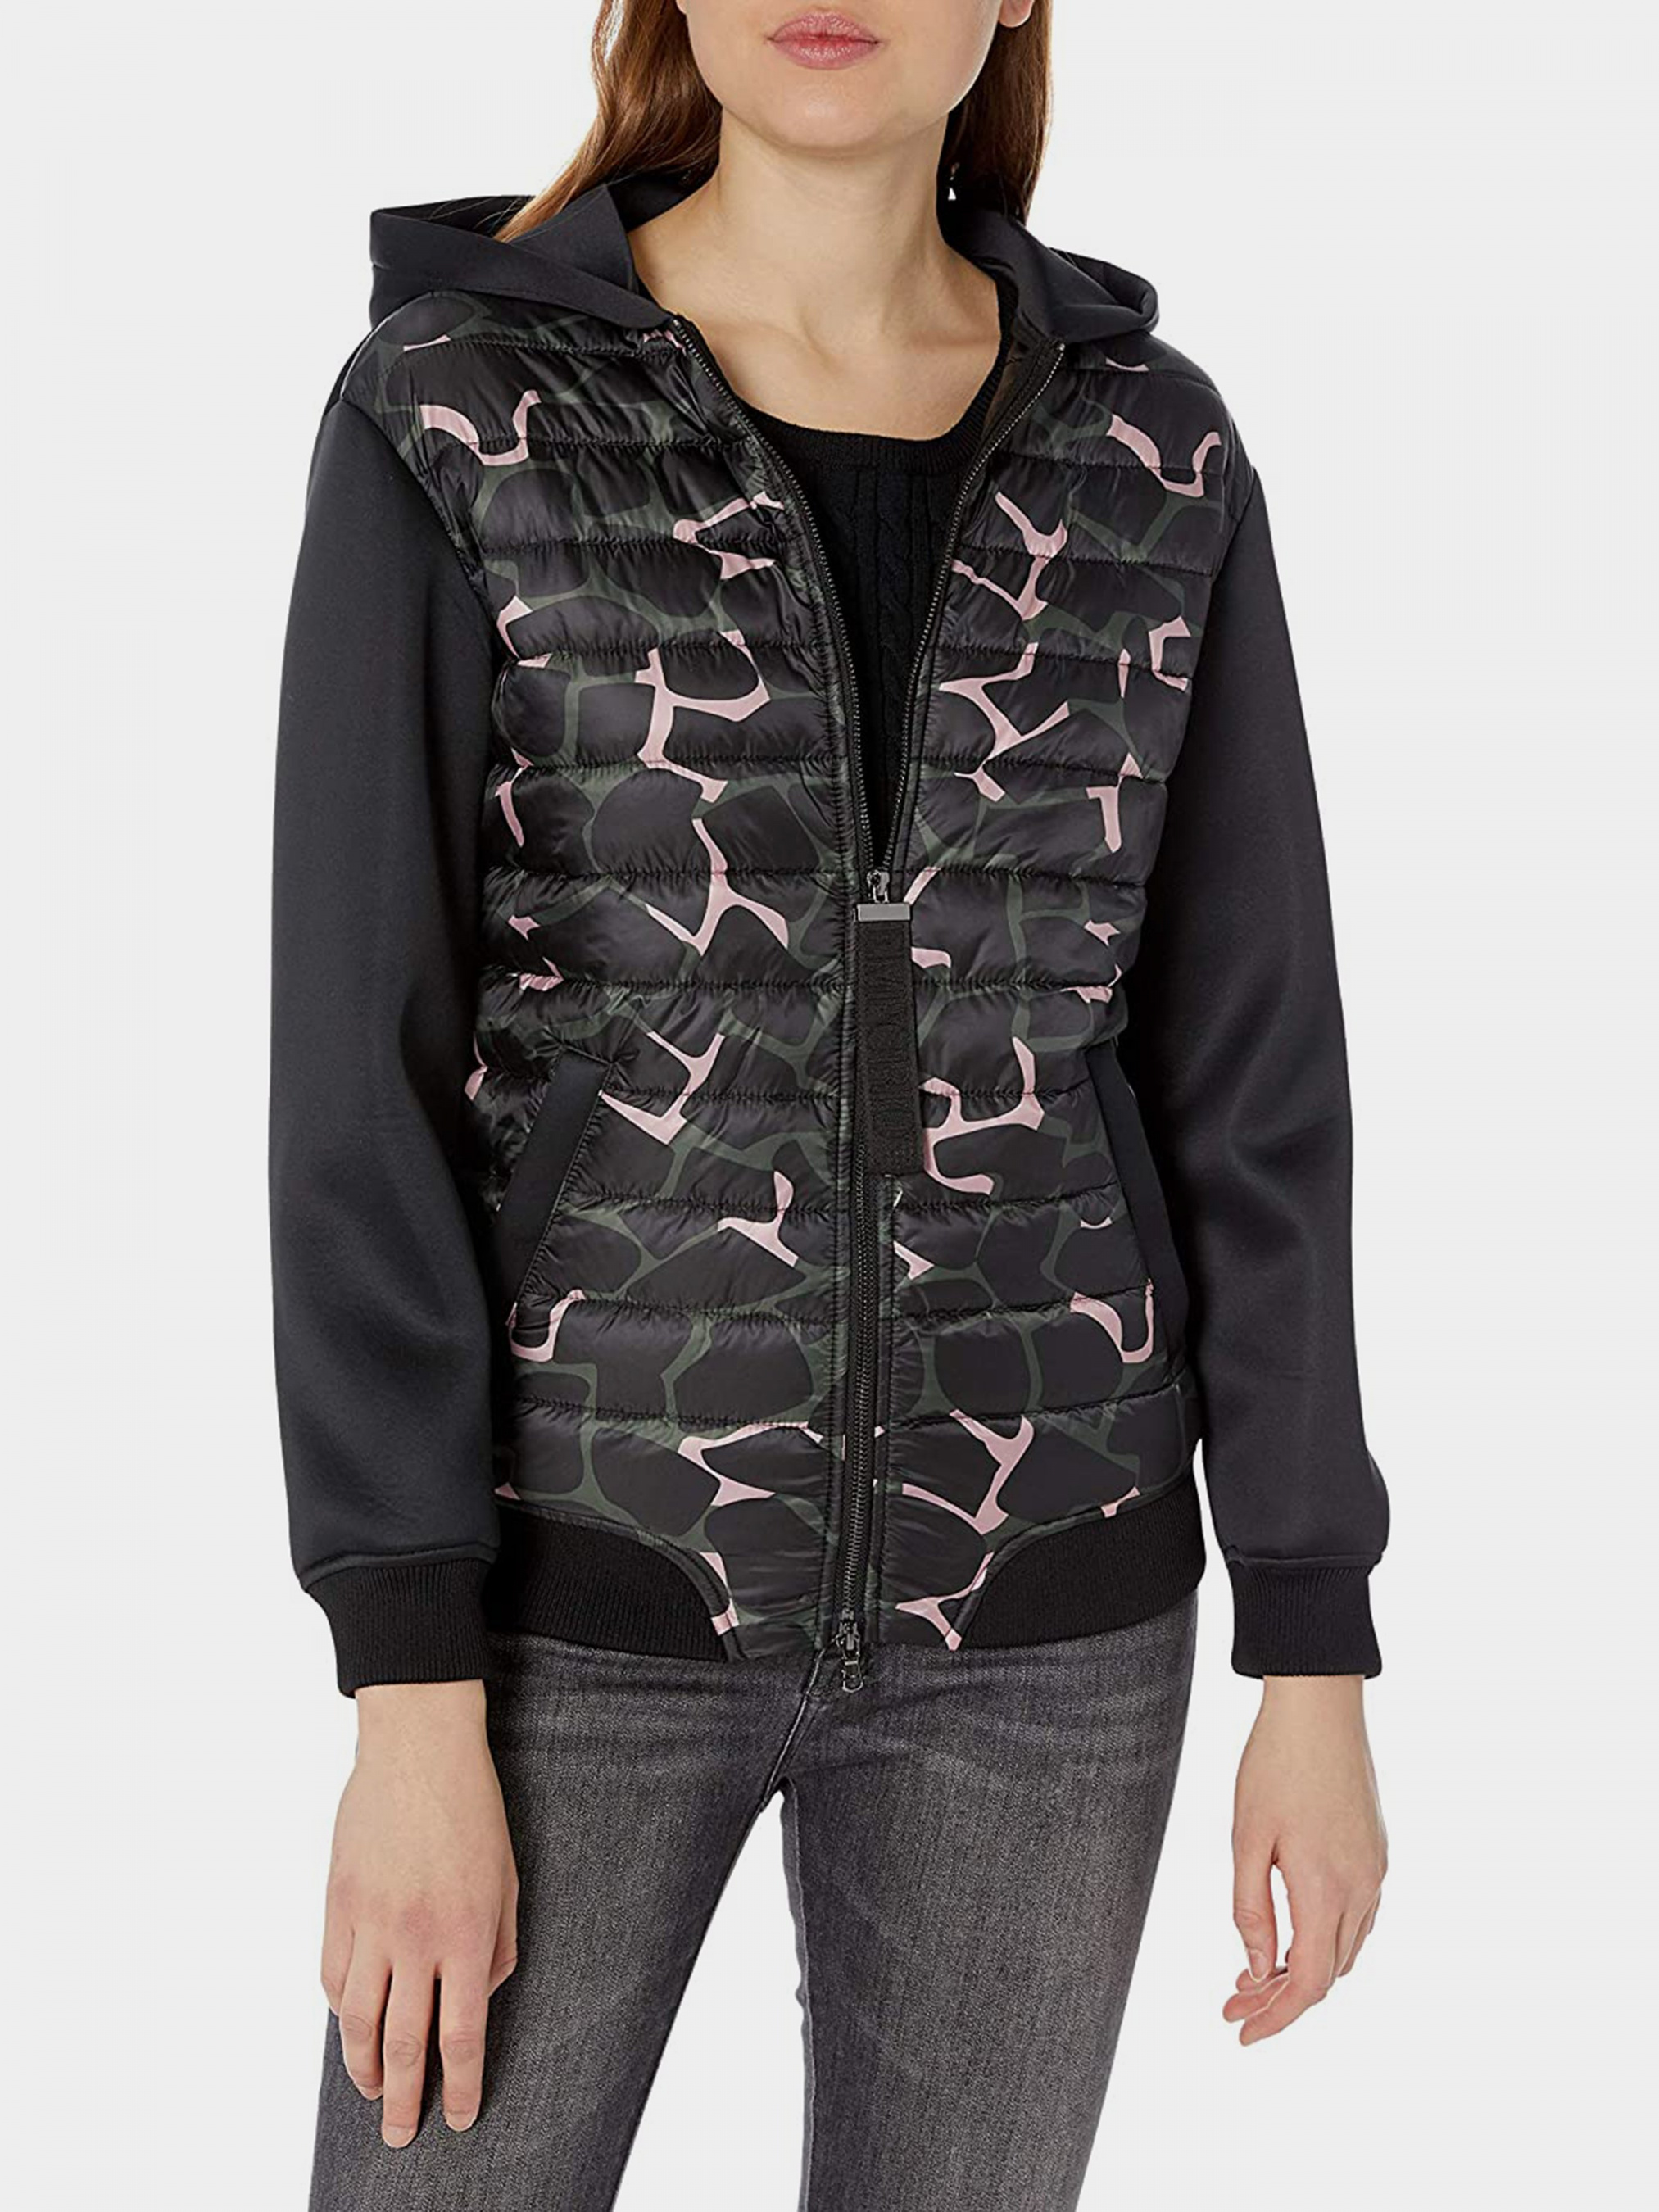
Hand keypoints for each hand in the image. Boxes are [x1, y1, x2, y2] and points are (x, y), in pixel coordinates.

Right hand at [321, 1681, 518, 2145]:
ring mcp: (370, 1923)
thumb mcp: (507, 1878)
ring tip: (371, 2094)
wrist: (418, 1748)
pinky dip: (340, 2010)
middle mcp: (416, 1938)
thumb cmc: (472, 1808)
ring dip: (363, 2067)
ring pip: (358, 2019)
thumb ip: (498, 1945)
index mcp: (467, 1933)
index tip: (459, 2116)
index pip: (462, 2032)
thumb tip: (480, 1997)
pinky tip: (351, 2025)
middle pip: (405, 2042)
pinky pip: (332, 1975)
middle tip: (401, 2136)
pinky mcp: (337, 1904)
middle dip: (405, 2098)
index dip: (461, 2083)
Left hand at [1224, 1675, 1385, 2044]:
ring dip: (1303, 1970)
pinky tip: (1290, 1933)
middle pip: (1328, 1973)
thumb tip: (1257, 1969)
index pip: (1309, 1981)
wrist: (1321, 1705)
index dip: (1277, 2017)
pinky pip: (1356, 1918)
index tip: (1242, 2032)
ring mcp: (1375, 1869)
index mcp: (1326, 1887)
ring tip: (1252, 1973)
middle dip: (1280, 1998)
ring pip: (1345, 1949)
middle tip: (1231, 2002)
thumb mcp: (1247, 1837)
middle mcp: (1362, 1887)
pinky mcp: (1376, 1851)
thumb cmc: (1275, 1763)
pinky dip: (1324, 1940)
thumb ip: (1252, 1909)